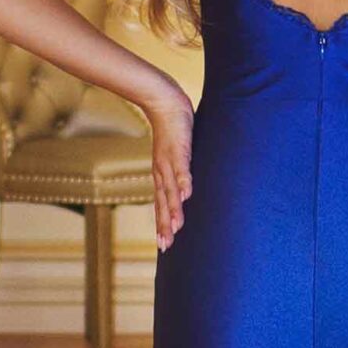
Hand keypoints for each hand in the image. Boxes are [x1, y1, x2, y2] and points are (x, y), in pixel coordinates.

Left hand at [148, 85, 193, 249]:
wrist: (164, 101)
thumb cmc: (171, 129)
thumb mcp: (173, 154)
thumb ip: (179, 171)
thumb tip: (184, 187)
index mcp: (161, 175)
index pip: (160, 205)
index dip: (162, 225)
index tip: (163, 246)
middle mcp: (162, 172)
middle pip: (163, 204)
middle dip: (165, 225)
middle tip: (166, 246)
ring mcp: (170, 162)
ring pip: (171, 190)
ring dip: (174, 209)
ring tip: (178, 227)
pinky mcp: (179, 150)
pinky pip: (182, 168)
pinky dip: (183, 182)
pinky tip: (187, 195)